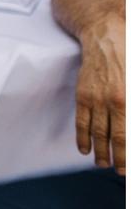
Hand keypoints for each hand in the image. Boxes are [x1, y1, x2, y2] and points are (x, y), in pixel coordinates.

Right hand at [76, 19, 125, 173]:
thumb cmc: (129, 55)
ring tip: (102, 164)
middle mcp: (111, 103)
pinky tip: (84, 149)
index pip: (126, 136)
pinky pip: (81, 121)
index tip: (126, 168)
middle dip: (116, 158)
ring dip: (99, 151)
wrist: (107, 36)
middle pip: (112, 138)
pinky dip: (82, 137)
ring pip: (96, 132)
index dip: (127, 155)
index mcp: (127, 101)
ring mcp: (95, 99)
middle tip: (119, 172)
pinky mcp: (83, 94)